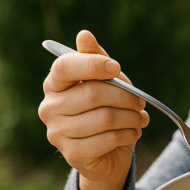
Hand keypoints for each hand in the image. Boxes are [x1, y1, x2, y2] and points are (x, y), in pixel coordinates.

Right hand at [38, 30, 149, 189]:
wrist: (106, 154)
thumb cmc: (104, 110)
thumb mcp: (104, 81)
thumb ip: (96, 59)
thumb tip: (84, 35)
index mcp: (54, 84)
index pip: (65, 66)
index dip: (93, 64)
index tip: (116, 68)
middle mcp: (49, 108)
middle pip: (93, 93)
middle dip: (126, 96)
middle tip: (140, 102)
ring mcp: (57, 133)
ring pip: (105, 118)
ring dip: (132, 117)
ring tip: (140, 118)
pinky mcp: (73, 154)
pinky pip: (109, 139)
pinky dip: (129, 134)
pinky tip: (133, 132)